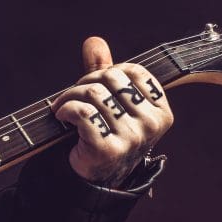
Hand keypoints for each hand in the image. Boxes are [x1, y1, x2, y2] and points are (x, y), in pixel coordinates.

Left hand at [51, 36, 173, 184]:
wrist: (94, 180)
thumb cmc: (105, 137)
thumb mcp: (110, 103)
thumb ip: (104, 72)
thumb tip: (94, 41)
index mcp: (161, 112)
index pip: (134, 71)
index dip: (108, 72)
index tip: (94, 85)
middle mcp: (151, 125)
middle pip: (111, 79)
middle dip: (84, 82)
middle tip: (72, 96)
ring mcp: (132, 138)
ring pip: (94, 94)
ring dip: (69, 96)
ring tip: (62, 107)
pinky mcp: (107, 149)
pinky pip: (82, 112)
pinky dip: (65, 109)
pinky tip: (61, 116)